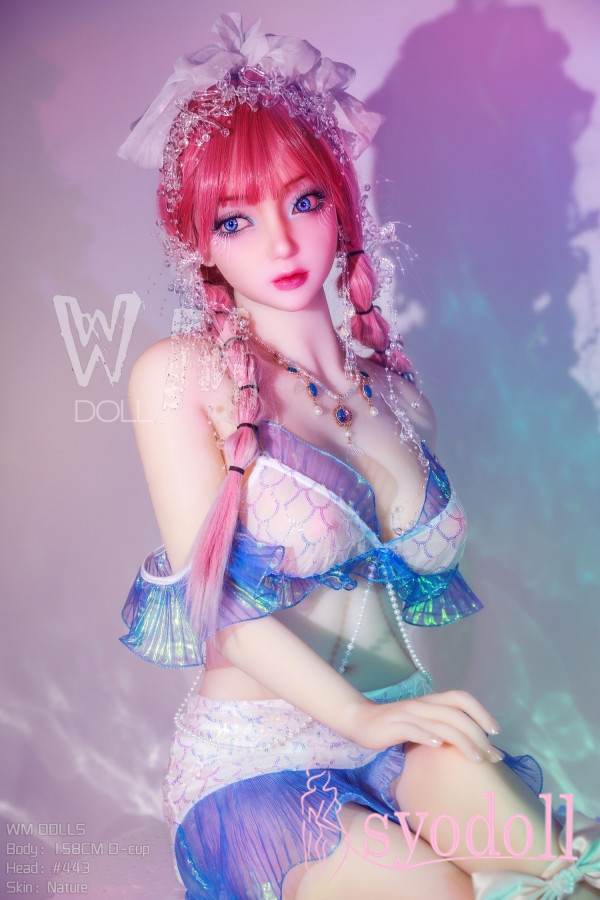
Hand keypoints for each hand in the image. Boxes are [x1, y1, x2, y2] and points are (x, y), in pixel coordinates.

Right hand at [351, 690, 502, 762]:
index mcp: (431, 701)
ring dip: (462, 741)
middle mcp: (423, 704)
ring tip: (476, 759)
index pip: (461, 697)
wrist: (359, 720)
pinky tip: (438, 746)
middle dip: (478, 735)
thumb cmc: (395, 725)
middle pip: (457, 715)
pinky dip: (427, 736)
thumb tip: (469, 744)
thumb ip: (441, 727)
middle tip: (493, 756)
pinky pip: (414, 729)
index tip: (496, 732)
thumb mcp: (421, 722)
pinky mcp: (394, 726)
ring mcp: (409, 714)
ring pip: (441, 724)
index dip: (481, 711)